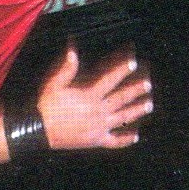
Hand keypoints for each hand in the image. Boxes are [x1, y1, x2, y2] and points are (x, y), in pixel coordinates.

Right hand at [37, 46, 152, 150]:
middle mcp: (98, 111)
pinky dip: (126, 139)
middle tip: (148, 83)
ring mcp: (99, 127)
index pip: (110, 80)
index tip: (133, 62)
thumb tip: (72, 48)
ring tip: (149, 105)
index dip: (122, 70)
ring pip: (123, 118)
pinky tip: (136, 136)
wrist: (39, 131)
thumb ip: (67, 67)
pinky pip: (115, 141)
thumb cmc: (46, 106)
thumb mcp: (53, 84)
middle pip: (121, 99)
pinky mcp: (96, 140)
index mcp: (89, 96)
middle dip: (136, 90)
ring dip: (137, 111)